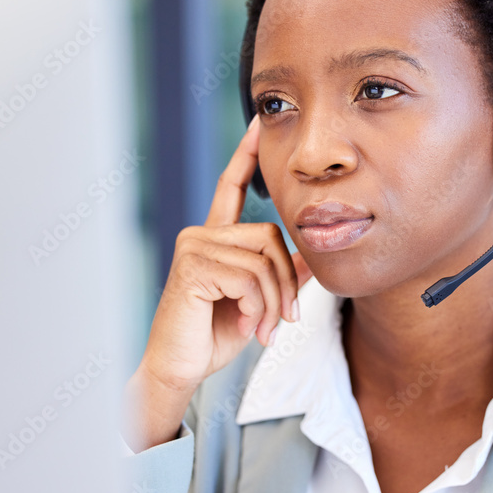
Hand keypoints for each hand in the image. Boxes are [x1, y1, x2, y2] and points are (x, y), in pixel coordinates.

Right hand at [141, 113, 312, 393]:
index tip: (258, 124)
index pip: (230, 186)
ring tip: (265, 329)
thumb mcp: (257, 302)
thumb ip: (280, 275)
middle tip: (286, 319)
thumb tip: (312, 257)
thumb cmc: (213, 335)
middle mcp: (201, 234)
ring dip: (274, 302)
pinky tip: (247, 326)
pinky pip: (249, 278)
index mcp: (215, 237)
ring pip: (263, 260)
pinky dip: (258, 308)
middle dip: (286, 282)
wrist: (179, 368)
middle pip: (270, 235)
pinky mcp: (192, 267)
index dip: (246, 154)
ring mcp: (194, 247)